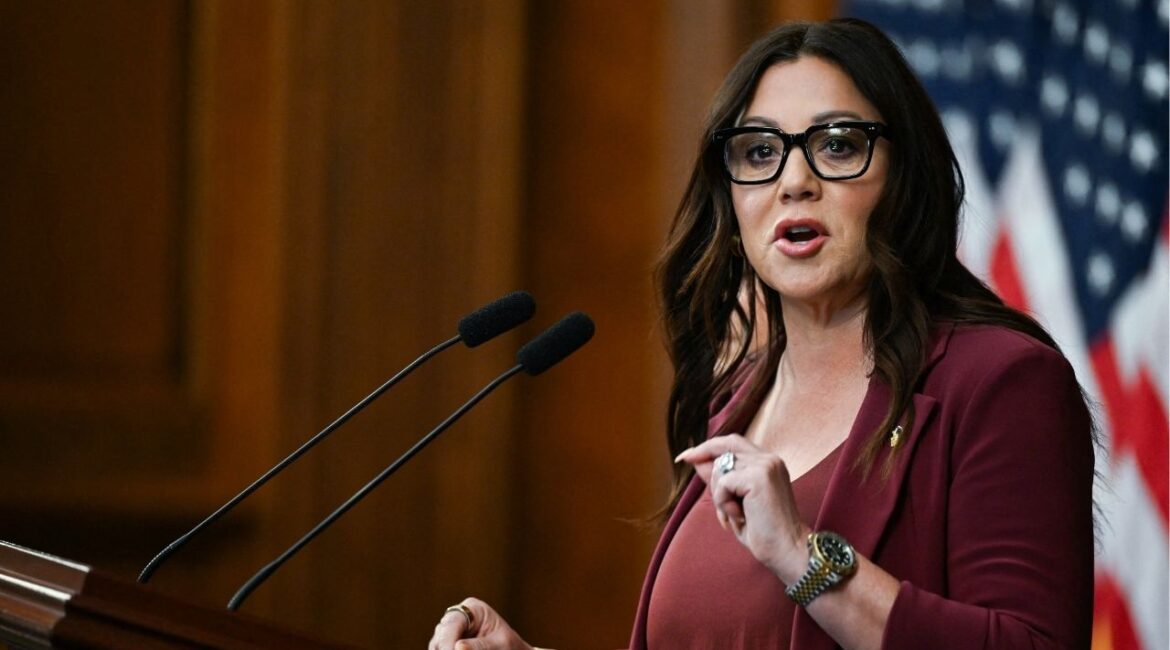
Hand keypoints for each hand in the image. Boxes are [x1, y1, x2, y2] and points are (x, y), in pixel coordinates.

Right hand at [428, 598, 533, 649]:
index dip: (448, 641)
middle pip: (441, 633)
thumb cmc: (510, 646)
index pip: (453, 622)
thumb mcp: (501, 645)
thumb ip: (480, 646)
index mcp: (473, 608)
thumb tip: (458, 647)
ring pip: (437, 643)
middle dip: (446, 648)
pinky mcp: (448, 644)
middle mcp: (458, 616)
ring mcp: (451, 630)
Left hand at [675, 434, 810, 583]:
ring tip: (739, 516)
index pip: (731, 442)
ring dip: (720, 497)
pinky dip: (723, 503)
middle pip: (721, 454)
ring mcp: (765, 465)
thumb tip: (695, 459)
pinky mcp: (759, 477)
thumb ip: (719, 479)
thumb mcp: (735, 502)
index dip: (707, 447)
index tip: (685, 456)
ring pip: (719, 469)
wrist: (786, 550)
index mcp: (767, 463)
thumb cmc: (763, 531)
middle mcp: (768, 459)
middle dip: (713, 482)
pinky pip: (722, 483)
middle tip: (727, 511)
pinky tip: (741, 517)